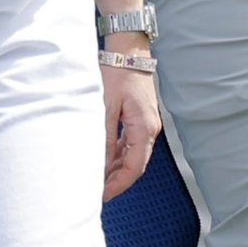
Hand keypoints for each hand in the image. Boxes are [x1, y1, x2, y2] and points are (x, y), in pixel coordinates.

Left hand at [101, 66, 161, 202]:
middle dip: (117, 181)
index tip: (103, 195)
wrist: (129, 51)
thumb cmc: (118, 73)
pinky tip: (105, 159)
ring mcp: (147, 125)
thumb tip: (101, 163)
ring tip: (98, 178)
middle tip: (96, 192)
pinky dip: (119, 154)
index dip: (119, 185)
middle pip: (136, 165)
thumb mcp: (107, 106)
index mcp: (144, 129)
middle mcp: (150, 129)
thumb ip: (105, 136)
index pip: (134, 168)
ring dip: (117, 169)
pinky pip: (131, 144)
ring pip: (133, 156)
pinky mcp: (141, 119)